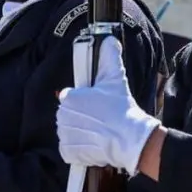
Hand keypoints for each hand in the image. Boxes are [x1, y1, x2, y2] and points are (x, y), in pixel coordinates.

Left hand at [57, 37, 160, 172]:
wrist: (129, 138)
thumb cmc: (121, 108)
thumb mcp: (116, 79)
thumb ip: (109, 57)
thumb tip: (109, 39)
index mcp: (69, 98)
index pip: (70, 98)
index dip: (84, 103)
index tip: (97, 107)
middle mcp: (62, 116)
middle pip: (68, 116)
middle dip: (82, 118)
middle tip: (100, 120)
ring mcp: (64, 135)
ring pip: (68, 132)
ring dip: (80, 133)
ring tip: (99, 132)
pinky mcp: (68, 152)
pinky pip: (68, 150)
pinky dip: (78, 149)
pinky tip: (93, 145)